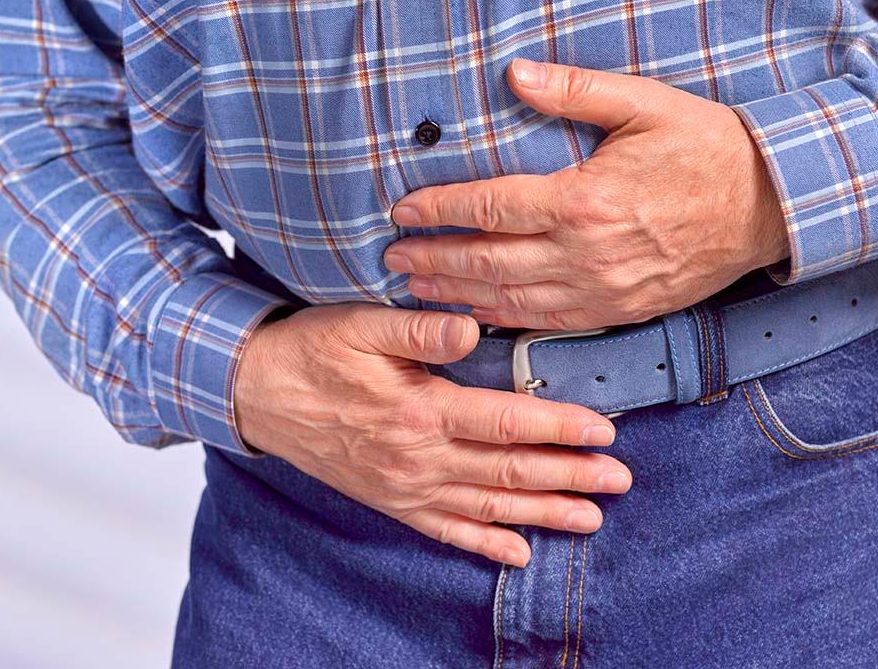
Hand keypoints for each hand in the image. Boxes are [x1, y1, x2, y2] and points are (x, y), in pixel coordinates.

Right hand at [233, 303, 632, 566]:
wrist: (257, 394)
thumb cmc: (314, 352)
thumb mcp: (362, 324)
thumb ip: (420, 327)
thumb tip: (473, 329)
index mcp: (419, 411)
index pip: (505, 424)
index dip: (559, 428)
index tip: (604, 431)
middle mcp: (418, 458)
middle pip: (508, 471)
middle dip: (570, 477)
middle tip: (620, 481)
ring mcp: (404, 487)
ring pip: (487, 506)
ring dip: (542, 513)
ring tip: (590, 519)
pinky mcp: (390, 500)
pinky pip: (444, 530)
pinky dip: (483, 543)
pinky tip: (516, 553)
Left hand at [382, 58, 789, 329]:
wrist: (769, 205)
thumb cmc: (706, 147)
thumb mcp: (643, 103)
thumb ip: (574, 91)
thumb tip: (514, 72)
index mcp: (584, 199)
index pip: (490, 207)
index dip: (439, 209)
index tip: (401, 210)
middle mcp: (586, 252)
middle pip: (488, 261)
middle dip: (434, 259)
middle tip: (392, 256)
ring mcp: (602, 289)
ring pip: (511, 299)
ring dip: (458, 294)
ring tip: (417, 288)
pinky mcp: (619, 310)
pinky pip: (549, 323)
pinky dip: (504, 320)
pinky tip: (476, 315)